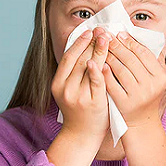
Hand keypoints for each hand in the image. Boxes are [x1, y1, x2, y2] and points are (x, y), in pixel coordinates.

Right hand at [51, 27, 112, 143]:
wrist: (82, 135)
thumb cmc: (80, 110)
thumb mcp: (71, 90)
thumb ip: (75, 73)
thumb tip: (85, 48)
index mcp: (58, 83)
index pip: (69, 57)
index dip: (79, 42)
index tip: (89, 30)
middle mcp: (65, 89)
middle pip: (79, 59)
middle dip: (91, 43)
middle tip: (102, 30)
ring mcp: (78, 96)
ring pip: (88, 68)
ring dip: (99, 51)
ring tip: (108, 39)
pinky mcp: (91, 103)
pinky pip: (97, 82)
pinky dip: (101, 70)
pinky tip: (106, 60)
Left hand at [104, 31, 165, 128]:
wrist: (141, 121)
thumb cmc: (147, 94)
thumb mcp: (157, 77)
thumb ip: (154, 58)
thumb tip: (140, 36)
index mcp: (160, 77)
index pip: (144, 53)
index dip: (130, 41)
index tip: (119, 33)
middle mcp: (151, 86)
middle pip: (131, 59)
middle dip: (116, 45)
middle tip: (106, 36)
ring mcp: (137, 96)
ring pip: (120, 70)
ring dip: (109, 56)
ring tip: (101, 47)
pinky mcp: (124, 104)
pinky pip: (112, 84)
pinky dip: (105, 73)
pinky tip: (99, 64)